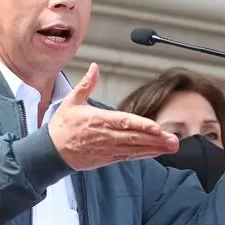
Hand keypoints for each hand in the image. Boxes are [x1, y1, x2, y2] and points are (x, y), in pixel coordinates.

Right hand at [49, 63, 179, 170]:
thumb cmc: (62, 126)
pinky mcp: (108, 157)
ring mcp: (108, 148)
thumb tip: (94, 67)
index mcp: (98, 120)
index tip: (156, 127)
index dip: (141, 125)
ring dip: (154, 148)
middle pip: (134, 138)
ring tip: (171, 147)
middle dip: (155, 139)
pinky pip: (129, 156)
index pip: (123, 122)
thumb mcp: (71, 101)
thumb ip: (86, 84)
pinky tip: (157, 152)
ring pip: (135, 149)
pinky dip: (144, 154)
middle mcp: (106, 136)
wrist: (52, 152)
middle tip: (173, 140)